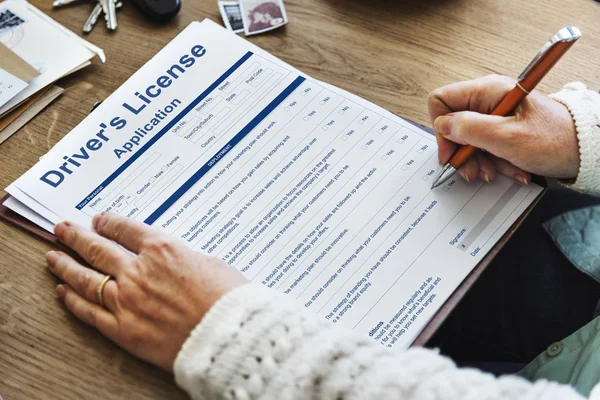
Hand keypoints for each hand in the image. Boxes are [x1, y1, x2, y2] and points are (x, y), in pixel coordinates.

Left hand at [46, 213, 247, 371]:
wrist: (228, 335)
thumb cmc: (228, 298)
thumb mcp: (211, 263)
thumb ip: (183, 258)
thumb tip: (172, 260)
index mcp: (162, 249)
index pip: (125, 229)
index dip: (108, 222)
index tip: (98, 220)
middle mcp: (138, 271)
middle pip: (98, 249)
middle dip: (77, 237)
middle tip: (62, 229)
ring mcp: (127, 300)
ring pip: (86, 278)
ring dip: (66, 265)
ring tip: (53, 257)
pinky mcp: (123, 330)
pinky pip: (90, 312)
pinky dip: (73, 301)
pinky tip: (63, 292)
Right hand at [428, 74, 579, 182]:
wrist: (585, 150)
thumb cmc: (555, 140)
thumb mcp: (507, 137)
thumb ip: (470, 129)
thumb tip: (443, 126)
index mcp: (487, 91)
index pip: (441, 101)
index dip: (441, 129)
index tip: (451, 152)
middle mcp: (488, 99)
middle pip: (454, 124)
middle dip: (462, 152)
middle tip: (474, 170)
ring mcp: (495, 114)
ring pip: (468, 140)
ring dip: (479, 161)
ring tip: (496, 172)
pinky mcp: (502, 128)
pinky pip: (485, 146)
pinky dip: (494, 161)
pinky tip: (510, 169)